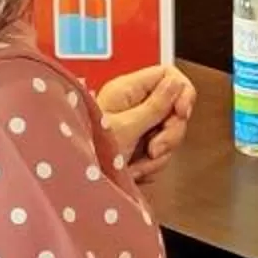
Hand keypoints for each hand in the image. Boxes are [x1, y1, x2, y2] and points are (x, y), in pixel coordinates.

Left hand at [100, 64, 194, 183]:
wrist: (75, 183)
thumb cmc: (90, 151)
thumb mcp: (126, 128)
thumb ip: (155, 106)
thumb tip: (176, 83)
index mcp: (128, 90)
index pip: (169, 75)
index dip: (182, 92)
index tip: (181, 113)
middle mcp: (135, 105)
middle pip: (175, 109)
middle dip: (170, 134)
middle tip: (154, 149)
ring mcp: (138, 126)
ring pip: (169, 135)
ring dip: (159, 156)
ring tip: (136, 166)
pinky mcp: (138, 147)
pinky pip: (160, 154)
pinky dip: (151, 166)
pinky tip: (135, 172)